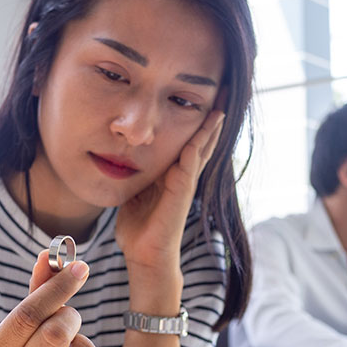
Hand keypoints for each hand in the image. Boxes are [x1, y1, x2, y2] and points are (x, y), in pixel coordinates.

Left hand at [115, 110, 224, 307]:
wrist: (145, 255)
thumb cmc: (139, 229)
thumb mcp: (133, 193)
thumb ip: (134, 176)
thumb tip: (121, 161)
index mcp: (169, 175)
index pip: (186, 143)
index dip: (195, 123)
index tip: (201, 99)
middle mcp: (182, 175)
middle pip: (201, 140)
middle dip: (210, 118)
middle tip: (225, 92)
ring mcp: (185, 181)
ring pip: (203, 145)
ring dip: (212, 123)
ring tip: (224, 100)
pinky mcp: (183, 187)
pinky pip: (193, 156)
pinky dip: (202, 137)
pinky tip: (211, 120)